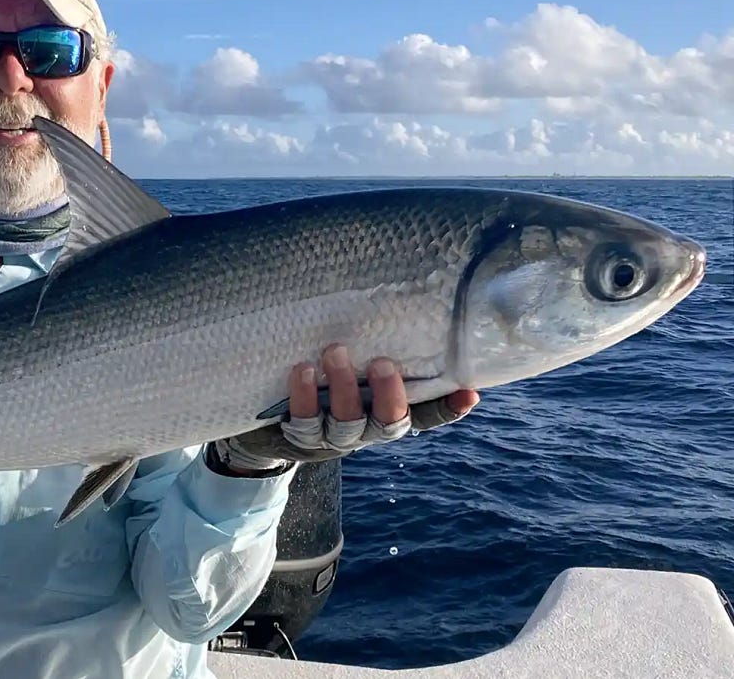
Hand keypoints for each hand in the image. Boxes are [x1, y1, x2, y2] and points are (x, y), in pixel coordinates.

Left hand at [212, 343, 478, 474]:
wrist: (264, 426)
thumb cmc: (316, 382)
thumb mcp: (345, 366)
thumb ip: (370, 345)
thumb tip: (394, 296)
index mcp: (382, 413)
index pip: (424, 415)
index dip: (446, 408)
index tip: (469, 391)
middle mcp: (363, 429)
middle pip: (389, 423)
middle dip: (390, 395)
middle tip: (383, 363)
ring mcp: (331, 437)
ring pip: (347, 422)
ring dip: (343, 388)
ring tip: (334, 351)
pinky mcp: (298, 437)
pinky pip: (303, 420)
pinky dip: (303, 395)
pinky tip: (301, 370)